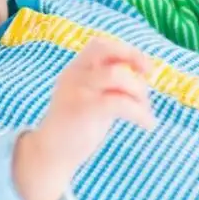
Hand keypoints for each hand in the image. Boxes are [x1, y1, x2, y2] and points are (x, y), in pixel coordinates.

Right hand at [14, 37, 155, 199]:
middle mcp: (74, 74)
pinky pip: (120, 102)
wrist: (50, 154)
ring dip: (139, 92)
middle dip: (134, 58)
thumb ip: (109, 86)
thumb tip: (142, 78)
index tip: (143, 68)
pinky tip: (148, 124)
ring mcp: (77, 90)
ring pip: (117, 76)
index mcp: (75, 69)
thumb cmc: (75, 127)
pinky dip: (140, 113)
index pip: (100, 45)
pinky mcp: (83, 109)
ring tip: (145, 112)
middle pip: (106, 51)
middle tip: (148, 76)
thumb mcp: (90, 99)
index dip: (125, 51)